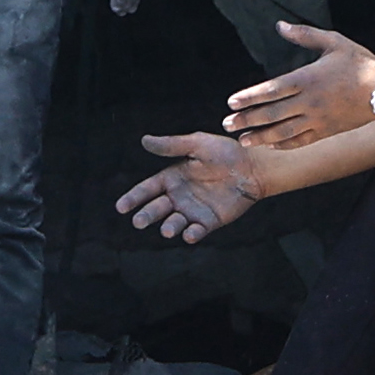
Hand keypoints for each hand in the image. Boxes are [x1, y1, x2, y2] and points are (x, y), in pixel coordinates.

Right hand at [121, 132, 260, 241]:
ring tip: (167, 230)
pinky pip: (197, 230)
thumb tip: (144, 140)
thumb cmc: (226, 153)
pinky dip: (192, 234)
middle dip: (147, 215)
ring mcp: (193, 210)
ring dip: (169, 227)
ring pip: (175, 222)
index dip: (134, 198)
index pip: (147, 189)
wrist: (254, 168)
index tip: (121, 207)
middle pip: (157, 208)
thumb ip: (172, 145)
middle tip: (138, 222)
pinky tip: (190, 234)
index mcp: (173, 178)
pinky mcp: (209, 221)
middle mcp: (179, 196)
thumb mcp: (197, 144)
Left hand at [227, 20, 374, 150]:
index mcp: (307, 79)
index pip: (270, 90)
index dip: (249, 97)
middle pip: (271, 114)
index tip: (231, 103)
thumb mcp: (333, 42)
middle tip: (227, 124)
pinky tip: (270, 145)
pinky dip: (284, 145)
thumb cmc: (359, 62)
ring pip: (283, 132)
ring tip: (243, 140)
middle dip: (247, 120)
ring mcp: (318, 119)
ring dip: (260, 137)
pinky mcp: (327, 131)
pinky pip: (301, 141)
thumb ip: (304, 35)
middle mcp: (309, 102)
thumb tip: (279, 25)